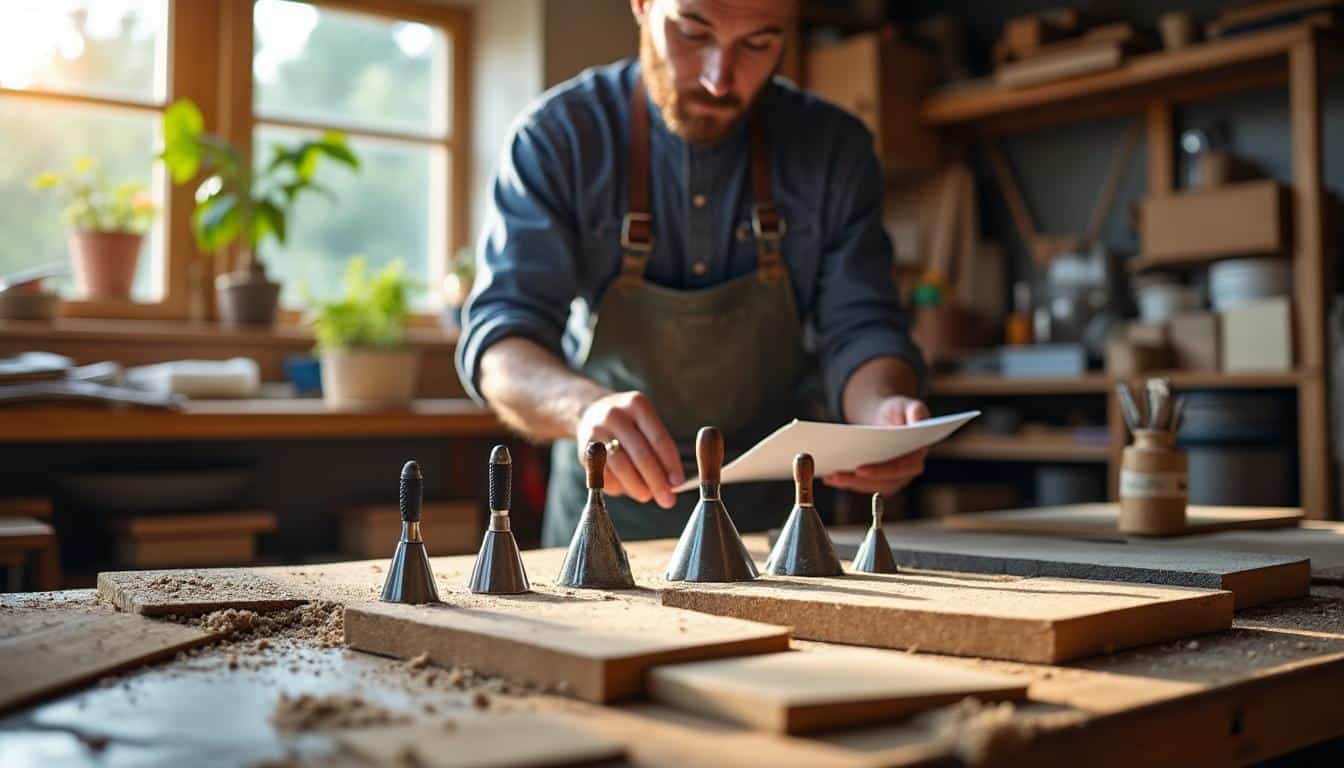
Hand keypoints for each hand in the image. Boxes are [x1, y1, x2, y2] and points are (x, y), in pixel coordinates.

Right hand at [577, 391, 683, 507]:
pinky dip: (619, 487)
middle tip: (667, 500)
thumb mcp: (645, 423)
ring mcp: (596, 432)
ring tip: (647, 496)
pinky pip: (604, 475)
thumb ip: (659, 449)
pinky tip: (628, 489)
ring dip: (637, 487)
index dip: (670, 464)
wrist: (590, 412)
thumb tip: (672, 485)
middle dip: (656, 481)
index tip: (679, 484)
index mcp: (637, 404)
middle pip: (640, 454)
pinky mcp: (583, 450)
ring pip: (621, 467)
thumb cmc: (630, 424)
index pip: (659, 439)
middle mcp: (615, 415)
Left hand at [823, 396, 928, 494]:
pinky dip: (846, 482)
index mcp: (918, 454)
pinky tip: (829, 477)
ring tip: (829, 476)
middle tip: (836, 475)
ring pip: (871, 486)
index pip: (901, 468)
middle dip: (858, 481)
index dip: (881, 471)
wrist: (887, 418)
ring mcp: (895, 478)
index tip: (860, 470)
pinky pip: (864, 485)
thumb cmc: (897, 410)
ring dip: (849, 483)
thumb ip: (917, 412)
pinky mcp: (880, 480)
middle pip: (883, 482)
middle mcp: (908, 470)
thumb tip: (918, 420)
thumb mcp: (909, 405)